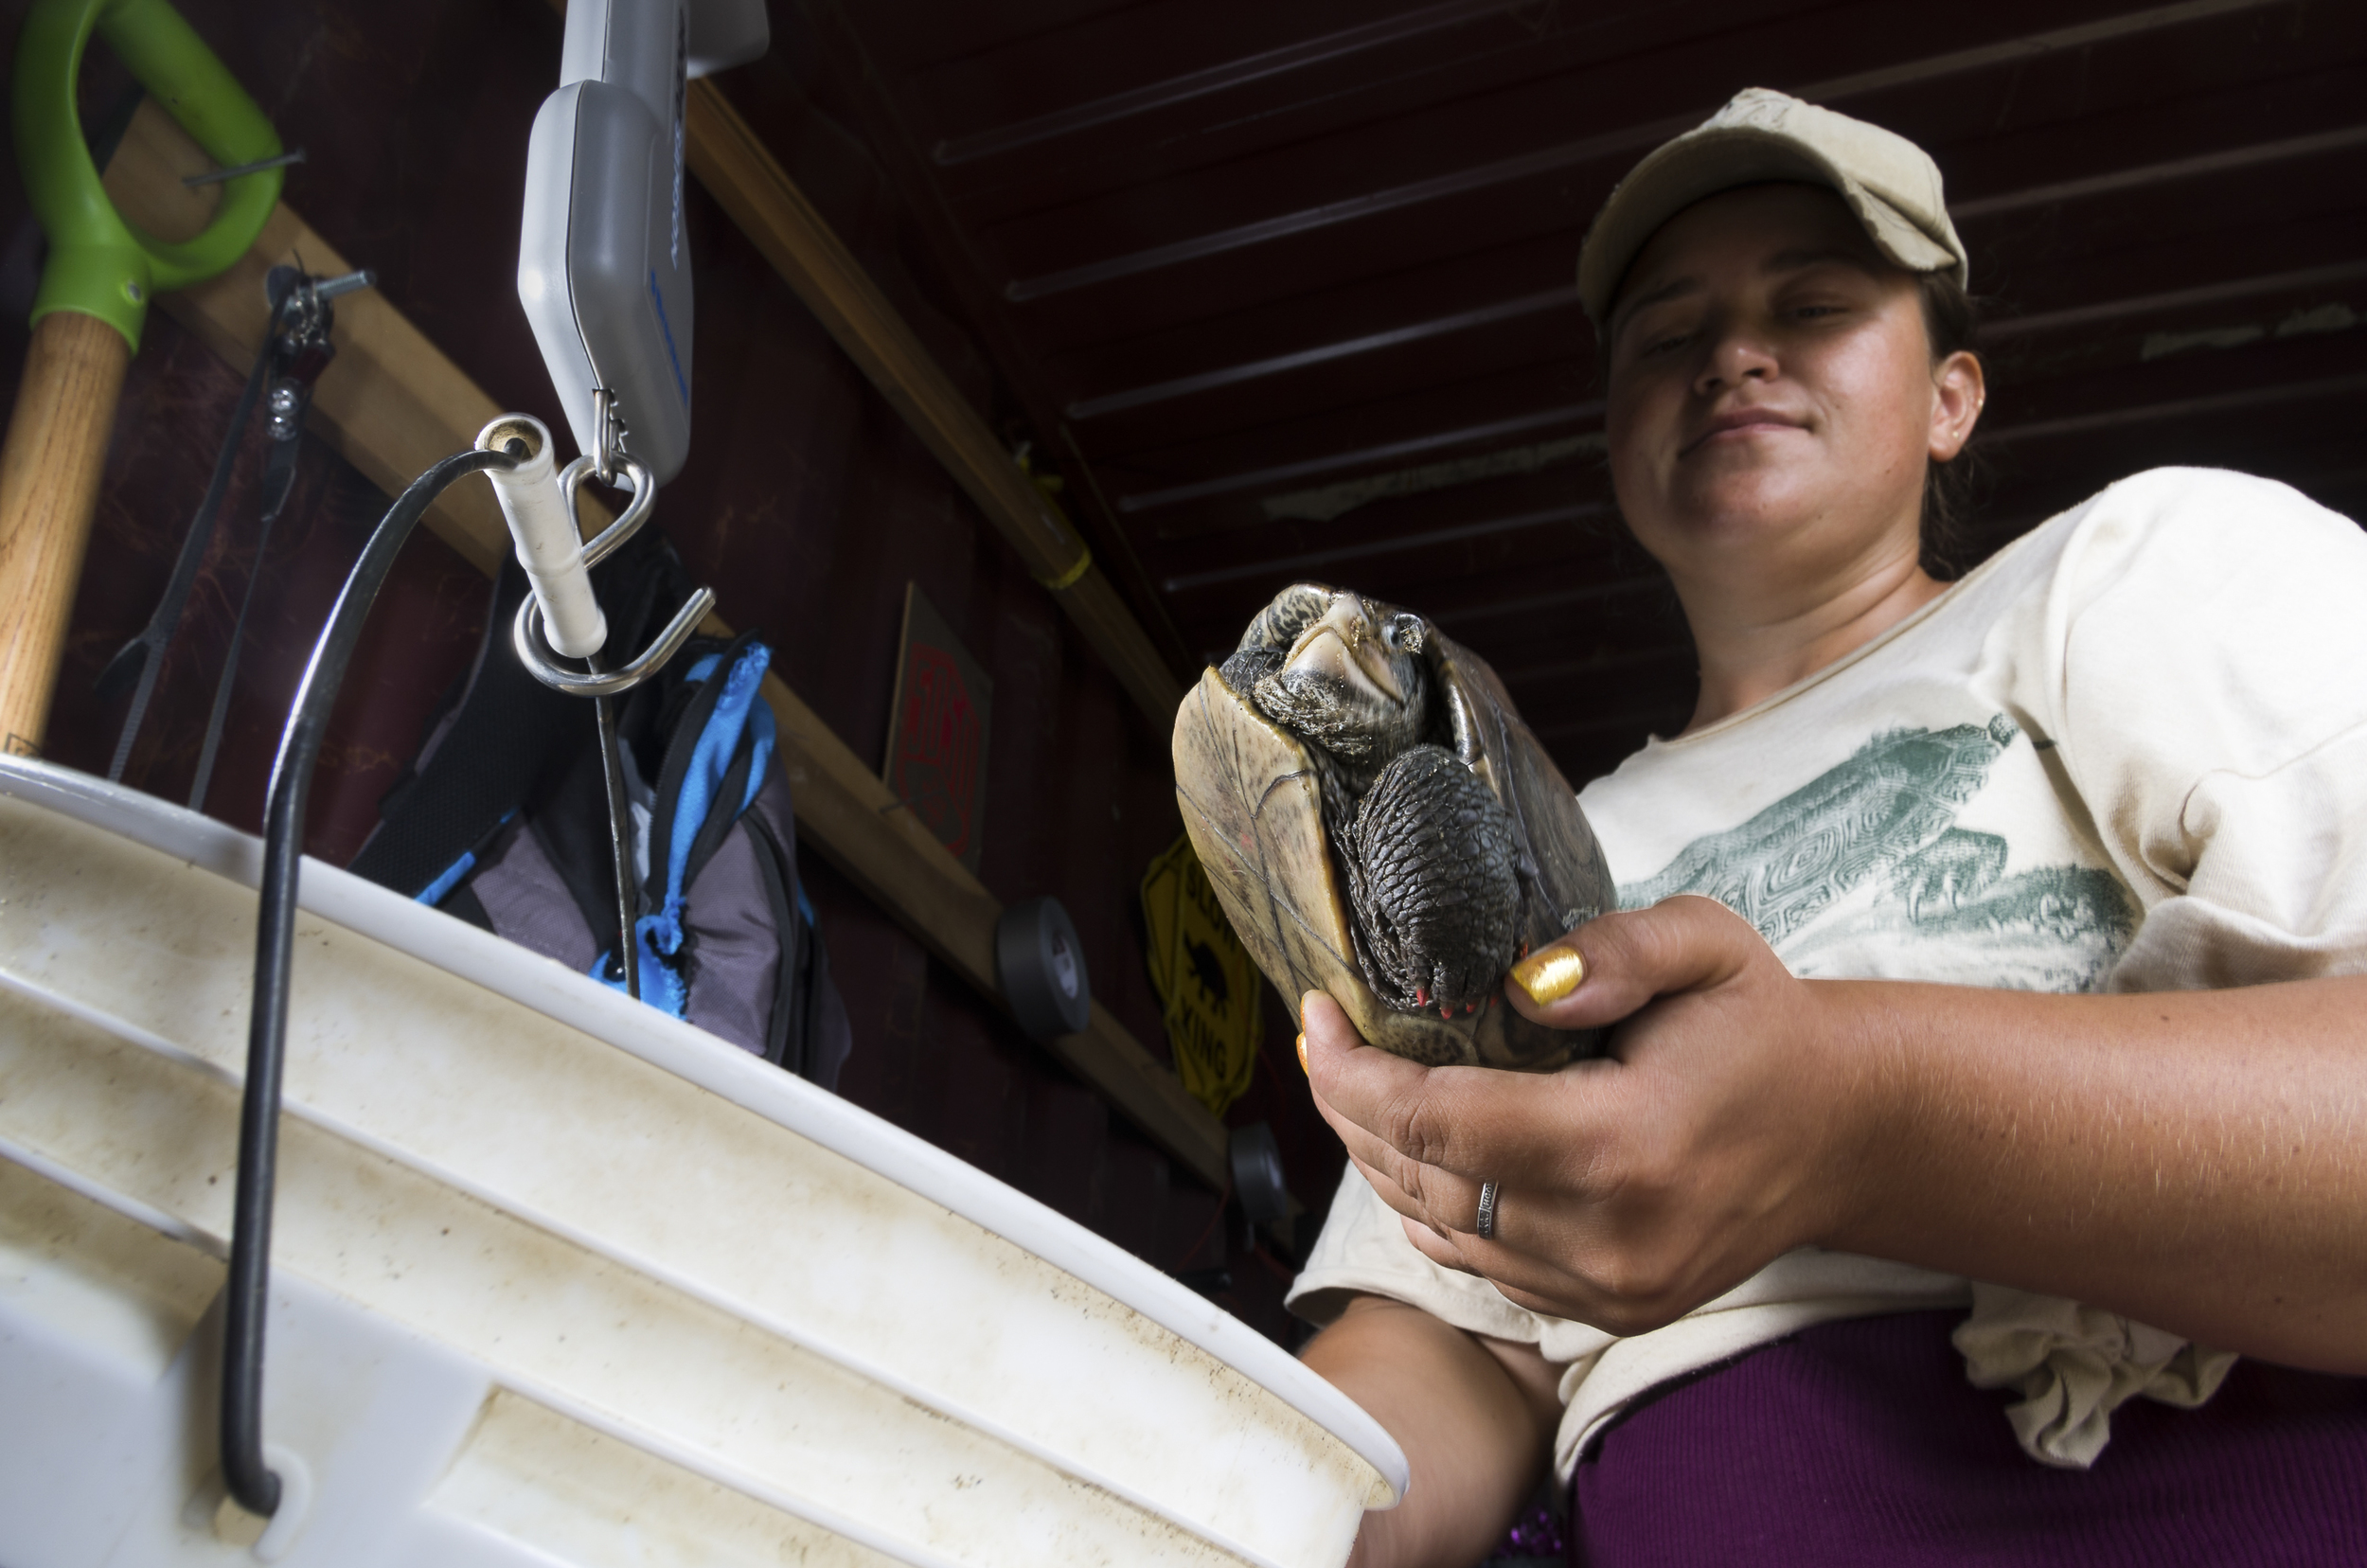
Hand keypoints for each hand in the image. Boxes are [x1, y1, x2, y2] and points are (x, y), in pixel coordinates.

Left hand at [1303, 895, 1876, 1332]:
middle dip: (1350, 1110)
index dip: (1353, 1076)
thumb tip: (1516, 985)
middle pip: (1420, 1181)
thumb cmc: (1762, 1029)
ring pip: (1439, 1230)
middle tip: (1327, 1040)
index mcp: (1620, 1144)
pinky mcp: (1605, 1309)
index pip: (1436, 1124)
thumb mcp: (1706, 944)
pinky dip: (1434, 1207)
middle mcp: (1604, 1236)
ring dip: (1382, 1160)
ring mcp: (1603, 1288)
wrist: (1844, 1133)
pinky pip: (1481, 1263)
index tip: (1320, 1016)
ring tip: (1355, 1086)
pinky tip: (1417, 1149)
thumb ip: (1613, 948)